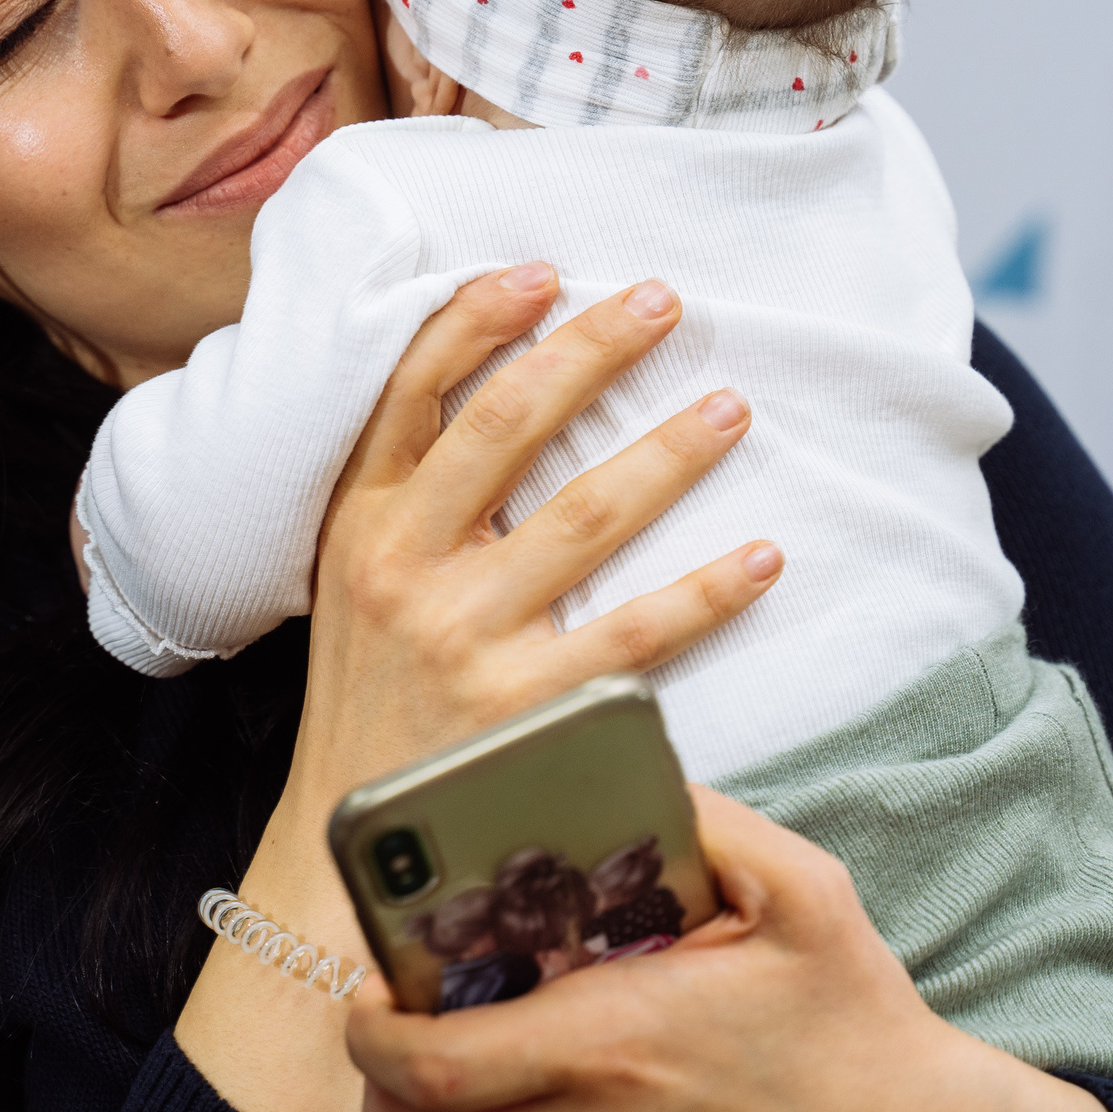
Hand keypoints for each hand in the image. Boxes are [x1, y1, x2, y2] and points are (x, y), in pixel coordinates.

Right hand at [176, 267, 782, 1111]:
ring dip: (666, 454)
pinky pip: (634, 638)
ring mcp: (466, 640)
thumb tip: (476, 377)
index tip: (542, 270)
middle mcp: (404, 569)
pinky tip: (762, 555)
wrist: (350, 842)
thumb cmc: (368, 691)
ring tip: (732, 408)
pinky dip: (706, 593)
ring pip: (582, 518)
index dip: (473, 323)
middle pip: (504, 430)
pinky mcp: (527, 712)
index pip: (409, 395)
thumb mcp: (349, 578)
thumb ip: (400, 491)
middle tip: (664, 301)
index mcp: (357, 523)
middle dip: (589, 353)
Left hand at [349, 788, 1112, 1111]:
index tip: (367, 981)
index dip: (370, 1027)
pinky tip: (498, 1106)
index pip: (434, 1058)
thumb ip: (712, 820)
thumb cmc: (853, 1015)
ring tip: (436, 1056)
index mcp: (614, 1038)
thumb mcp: (801, 891)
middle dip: (378, 1074)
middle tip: (392, 1013)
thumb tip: (637, 774)